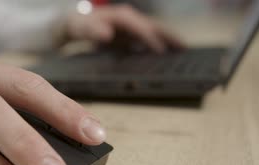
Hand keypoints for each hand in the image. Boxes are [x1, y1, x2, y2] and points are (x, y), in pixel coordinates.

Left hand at [64, 3, 184, 52]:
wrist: (75, 22)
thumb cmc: (79, 25)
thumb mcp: (81, 27)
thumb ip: (92, 30)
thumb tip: (107, 34)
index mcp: (121, 17)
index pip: (139, 27)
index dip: (150, 38)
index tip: (160, 50)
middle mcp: (129, 18)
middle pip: (154, 26)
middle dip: (168, 36)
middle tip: (184, 47)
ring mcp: (131, 26)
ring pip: (154, 31)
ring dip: (168, 39)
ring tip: (182, 50)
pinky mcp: (131, 33)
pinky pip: (148, 38)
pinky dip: (158, 43)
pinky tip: (165, 54)